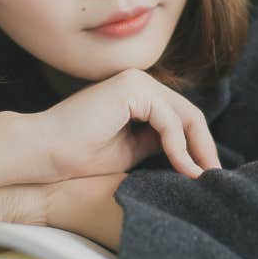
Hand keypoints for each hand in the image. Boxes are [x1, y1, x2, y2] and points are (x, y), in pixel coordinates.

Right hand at [35, 68, 221, 179]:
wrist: (43, 152)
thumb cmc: (76, 156)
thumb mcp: (130, 151)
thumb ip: (157, 144)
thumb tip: (190, 153)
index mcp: (137, 94)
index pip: (180, 117)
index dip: (198, 145)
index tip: (207, 174)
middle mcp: (138, 82)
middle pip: (188, 113)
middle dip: (205, 146)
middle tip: (214, 177)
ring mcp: (135, 81)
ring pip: (184, 114)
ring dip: (196, 148)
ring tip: (202, 177)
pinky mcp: (131, 88)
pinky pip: (168, 119)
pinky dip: (179, 145)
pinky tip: (183, 168)